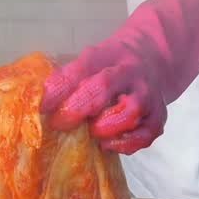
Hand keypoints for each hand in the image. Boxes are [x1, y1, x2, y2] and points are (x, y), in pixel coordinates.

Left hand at [42, 47, 166, 154]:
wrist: (153, 57)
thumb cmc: (110, 65)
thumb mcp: (90, 60)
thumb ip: (68, 78)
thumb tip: (39, 102)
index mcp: (107, 54)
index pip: (81, 67)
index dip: (61, 87)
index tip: (44, 106)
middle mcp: (129, 72)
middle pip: (103, 86)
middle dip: (78, 107)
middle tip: (61, 123)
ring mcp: (147, 94)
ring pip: (129, 112)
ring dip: (105, 127)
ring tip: (91, 132)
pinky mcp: (158, 116)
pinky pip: (144, 135)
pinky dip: (124, 144)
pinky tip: (107, 143)